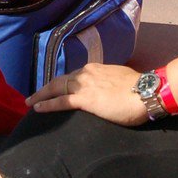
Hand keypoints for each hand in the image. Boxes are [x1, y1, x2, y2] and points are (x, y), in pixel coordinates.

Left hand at [26, 63, 147, 125]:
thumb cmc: (139, 89)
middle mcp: (87, 73)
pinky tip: (37, 108)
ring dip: (41, 95)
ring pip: (56, 88)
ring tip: (30, 103)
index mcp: (96, 69)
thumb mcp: (121, 80)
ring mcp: (84, 85)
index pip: (73, 76)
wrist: (146, 92)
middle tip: (34, 96)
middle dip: (45, 88)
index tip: (54, 88)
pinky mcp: (85, 99)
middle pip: (60, 80)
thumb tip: (109, 89)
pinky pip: (60, 101)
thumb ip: (110, 83)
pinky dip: (47, 104)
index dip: (62, 82)